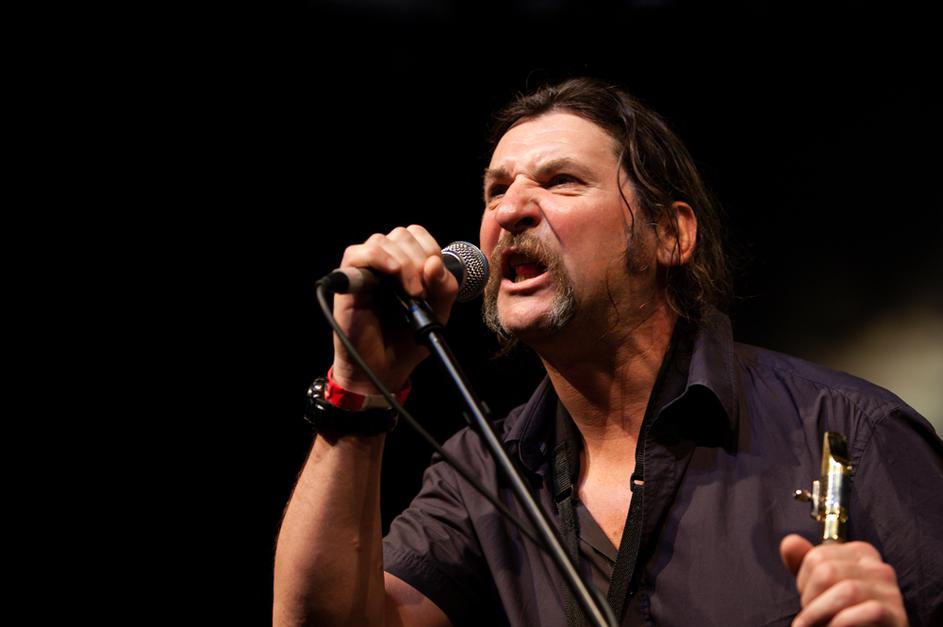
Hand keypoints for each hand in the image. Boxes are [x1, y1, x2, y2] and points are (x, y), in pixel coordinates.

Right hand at [329, 225, 457, 394]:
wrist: (386, 366)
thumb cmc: (408, 339)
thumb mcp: (438, 311)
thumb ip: (444, 287)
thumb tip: (434, 262)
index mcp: (405, 263)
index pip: (416, 234)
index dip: (430, 247)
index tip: (435, 275)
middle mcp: (384, 262)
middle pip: (402, 235)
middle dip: (419, 259)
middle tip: (423, 291)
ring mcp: (365, 269)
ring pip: (383, 241)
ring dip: (403, 263)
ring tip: (412, 292)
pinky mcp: (348, 280)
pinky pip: (358, 253)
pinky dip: (379, 258)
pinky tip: (392, 274)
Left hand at [780, 534, 907, 625]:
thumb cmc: (844, 613)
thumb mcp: (821, 586)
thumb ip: (805, 563)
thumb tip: (789, 542)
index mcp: (860, 553)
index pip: (817, 556)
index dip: (804, 582)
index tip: (810, 600)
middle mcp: (878, 567)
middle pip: (827, 572)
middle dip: (811, 600)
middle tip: (810, 619)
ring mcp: (890, 591)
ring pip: (846, 592)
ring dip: (822, 615)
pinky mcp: (896, 615)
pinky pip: (867, 613)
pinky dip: (840, 625)